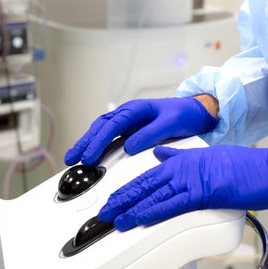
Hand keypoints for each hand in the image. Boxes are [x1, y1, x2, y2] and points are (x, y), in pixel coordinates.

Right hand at [64, 97, 217, 165]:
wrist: (196, 112)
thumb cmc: (184, 114)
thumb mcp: (170, 123)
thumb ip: (150, 134)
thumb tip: (128, 146)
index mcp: (136, 109)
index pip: (112, 126)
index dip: (98, 142)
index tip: (89, 157)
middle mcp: (128, 114)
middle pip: (100, 127)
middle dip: (84, 143)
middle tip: (71, 159)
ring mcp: (128, 122)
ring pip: (101, 131)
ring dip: (87, 144)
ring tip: (73, 159)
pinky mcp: (130, 130)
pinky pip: (109, 137)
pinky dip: (97, 146)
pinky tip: (90, 156)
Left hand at [98, 140, 267, 230]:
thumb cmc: (250, 169)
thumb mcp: (213, 158)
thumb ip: (184, 158)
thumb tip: (161, 156)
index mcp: (188, 158)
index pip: (151, 174)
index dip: (130, 187)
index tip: (114, 198)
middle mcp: (187, 165)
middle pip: (146, 182)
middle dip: (122, 198)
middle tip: (104, 211)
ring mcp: (195, 178)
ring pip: (154, 193)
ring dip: (131, 207)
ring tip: (113, 219)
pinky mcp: (206, 191)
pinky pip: (174, 203)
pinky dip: (154, 210)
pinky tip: (140, 218)